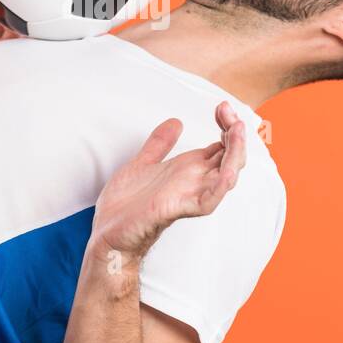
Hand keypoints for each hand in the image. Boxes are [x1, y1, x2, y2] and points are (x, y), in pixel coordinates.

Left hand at [90, 101, 246, 266]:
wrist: (106, 235)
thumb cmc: (125, 207)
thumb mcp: (142, 164)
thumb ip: (159, 144)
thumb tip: (176, 122)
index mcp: (188, 170)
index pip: (222, 146)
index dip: (227, 126)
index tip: (221, 107)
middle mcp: (194, 182)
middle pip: (230, 157)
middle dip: (235, 133)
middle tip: (226, 110)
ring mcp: (189, 195)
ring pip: (227, 176)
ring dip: (235, 153)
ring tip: (235, 131)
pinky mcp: (177, 209)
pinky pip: (209, 200)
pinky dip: (221, 185)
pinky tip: (227, 171)